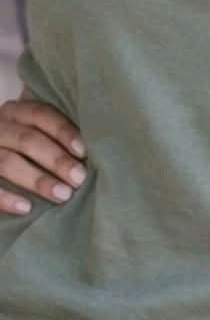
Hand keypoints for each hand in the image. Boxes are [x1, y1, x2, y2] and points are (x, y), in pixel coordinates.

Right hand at [0, 97, 86, 213]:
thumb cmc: (24, 146)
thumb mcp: (34, 131)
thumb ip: (54, 135)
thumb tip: (90, 152)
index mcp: (15, 111)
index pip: (42, 114)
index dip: (63, 131)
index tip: (84, 151)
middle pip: (27, 139)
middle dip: (56, 159)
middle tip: (79, 178)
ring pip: (7, 162)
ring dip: (37, 179)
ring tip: (63, 194)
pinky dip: (6, 197)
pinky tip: (26, 208)